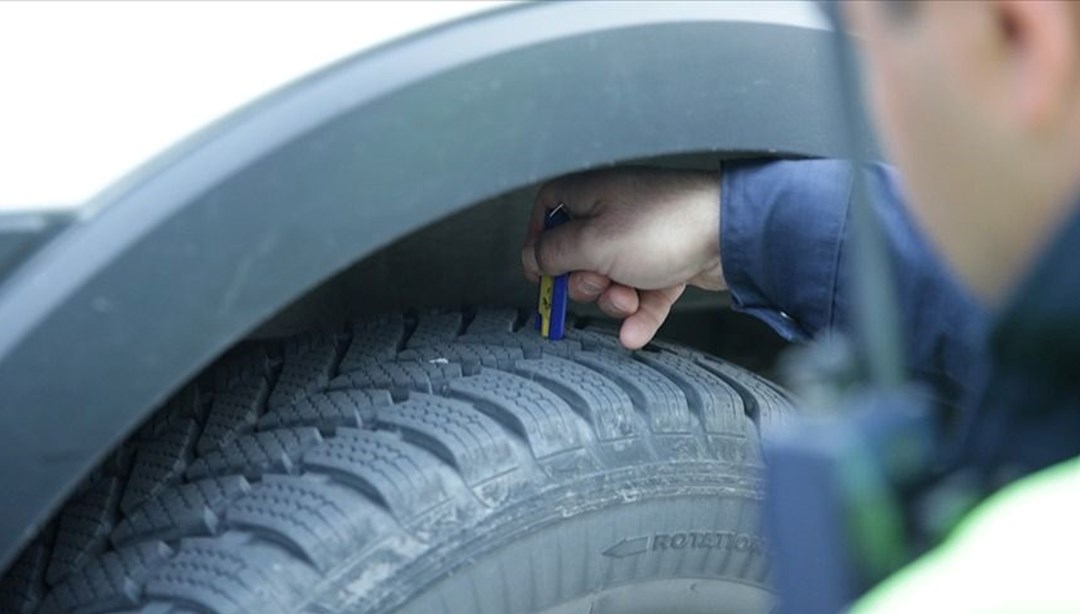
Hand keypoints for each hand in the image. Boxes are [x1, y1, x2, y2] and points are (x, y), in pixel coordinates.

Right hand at [522, 167, 725, 348]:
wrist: (733, 232)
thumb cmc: (665, 225)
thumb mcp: (592, 243)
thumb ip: (553, 253)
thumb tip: (531, 259)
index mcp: (589, 194)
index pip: (547, 213)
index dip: (539, 244)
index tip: (541, 272)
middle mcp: (615, 211)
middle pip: (578, 256)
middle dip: (586, 283)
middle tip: (600, 284)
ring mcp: (643, 238)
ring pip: (611, 280)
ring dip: (616, 300)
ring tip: (631, 299)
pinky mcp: (668, 261)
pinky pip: (644, 293)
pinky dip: (640, 313)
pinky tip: (635, 334)